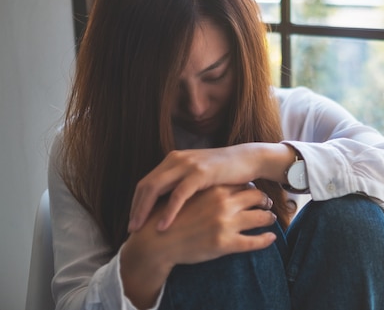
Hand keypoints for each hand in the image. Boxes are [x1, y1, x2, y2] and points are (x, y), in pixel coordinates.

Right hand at [121, 184, 276, 307]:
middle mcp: (223, 203)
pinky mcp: (225, 244)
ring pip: (261, 217)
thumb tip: (216, 185)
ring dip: (269, 218)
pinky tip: (271, 238)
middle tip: (268, 203)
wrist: (155, 242)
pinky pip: (254, 242)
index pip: (243, 184)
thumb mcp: (185, 195)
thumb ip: (202, 187)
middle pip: (256, 196)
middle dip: (265, 200)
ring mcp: (226, 223)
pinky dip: (266, 240)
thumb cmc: (168, 218)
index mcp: (214, 189)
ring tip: (272, 219)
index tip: (255, 191)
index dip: (251, 187)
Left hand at [128, 143, 293, 231]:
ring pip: (156, 188)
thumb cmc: (225, 172)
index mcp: (173, 160)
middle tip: (130, 229)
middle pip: (146, 185)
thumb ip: (182, 183)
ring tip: (139, 229)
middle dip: (135, 208)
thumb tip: (167, 203)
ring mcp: (187, 165)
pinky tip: (163, 226)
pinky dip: (168, 211)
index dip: (137, 202)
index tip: (134, 221)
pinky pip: (178, 194)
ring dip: (145, 210)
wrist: (248, 159)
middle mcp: (176, 159)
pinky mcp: (200, 173)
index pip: (146, 182)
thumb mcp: (198, 174)